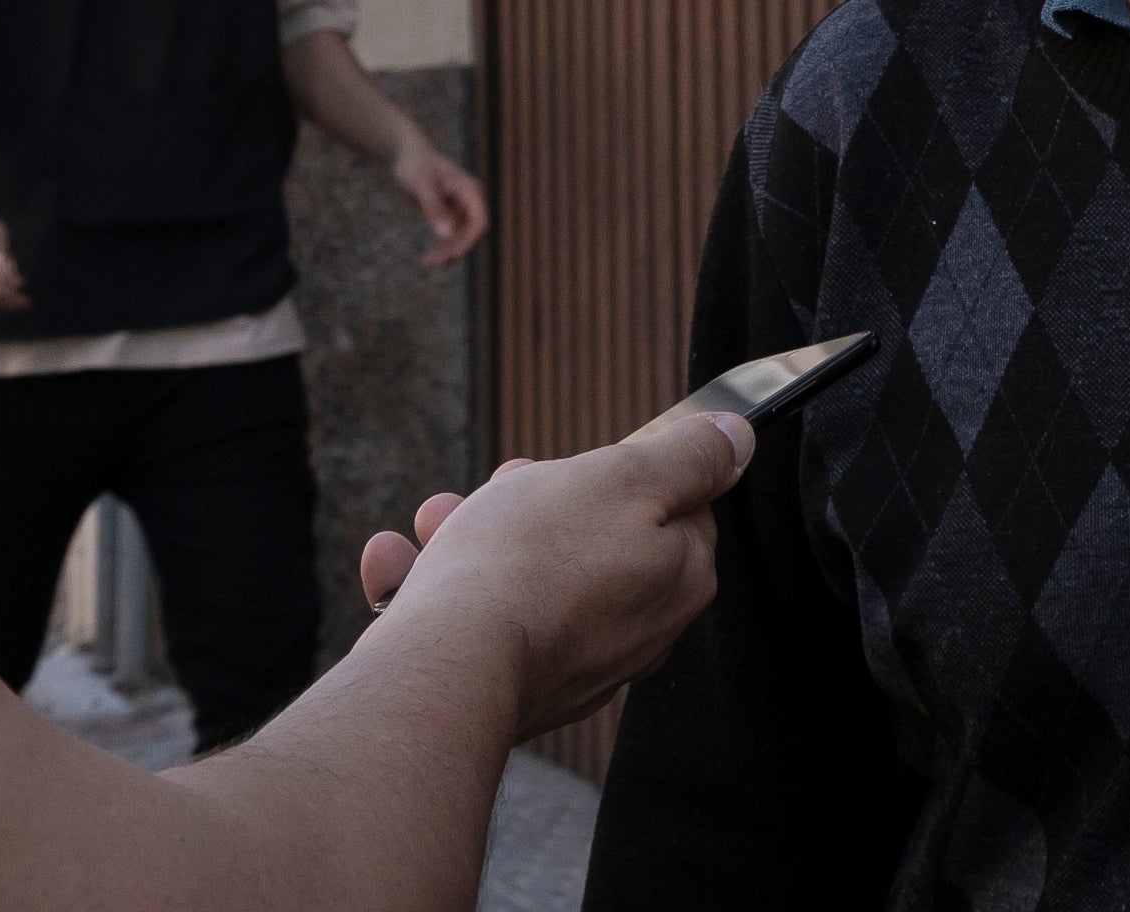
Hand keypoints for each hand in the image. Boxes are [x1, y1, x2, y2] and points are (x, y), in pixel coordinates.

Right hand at [355, 413, 750, 737]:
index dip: (617, 475)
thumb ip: (688, 458)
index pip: (671, 509)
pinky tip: (393, 564)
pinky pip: (471, 626)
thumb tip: (737, 439)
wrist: (448, 668)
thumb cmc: (533, 561)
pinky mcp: (503, 690)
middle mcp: (633, 634)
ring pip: (520, 580)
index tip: (571, 468)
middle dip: (531, 503)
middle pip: (590, 542)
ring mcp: (567, 668)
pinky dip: (429, 590)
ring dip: (469, 538)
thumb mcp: (623, 476)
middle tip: (497, 485)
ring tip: (434, 519)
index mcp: (676, 581)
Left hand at [394, 137, 489, 266]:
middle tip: (434, 262)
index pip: (480, 222)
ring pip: (460, 237)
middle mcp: (470, 200)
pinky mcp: (449, 213)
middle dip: (454, 249)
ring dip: (446, 251)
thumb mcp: (422, 185)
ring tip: (427, 262)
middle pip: (470, 233)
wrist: (407, 154)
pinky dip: (440, 247)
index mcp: (471, 191)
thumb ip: (434, 209)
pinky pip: (449, 235)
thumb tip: (447, 236)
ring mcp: (460, 208)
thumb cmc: (415, 165)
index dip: (469, 241)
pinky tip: (426, 259)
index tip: (451, 255)